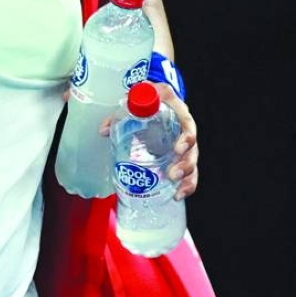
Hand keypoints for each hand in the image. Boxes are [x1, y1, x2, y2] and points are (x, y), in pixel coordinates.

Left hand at [98, 84, 198, 198]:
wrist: (157, 100)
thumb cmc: (148, 100)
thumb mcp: (134, 101)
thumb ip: (120, 113)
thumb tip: (103, 130)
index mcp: (177, 111)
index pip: (187, 123)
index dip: (186, 137)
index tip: (177, 148)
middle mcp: (184, 128)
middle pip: (192, 148)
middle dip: (185, 163)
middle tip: (173, 174)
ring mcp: (184, 144)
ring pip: (192, 162)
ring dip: (187, 178)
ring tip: (177, 190)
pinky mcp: (181, 157)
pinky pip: (189, 173)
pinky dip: (186, 185)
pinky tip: (178, 195)